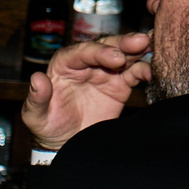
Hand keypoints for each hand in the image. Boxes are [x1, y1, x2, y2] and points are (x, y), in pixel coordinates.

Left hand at [22, 32, 153, 150]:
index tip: (115, 58)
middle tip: (140, 42)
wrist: (66, 145)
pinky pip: (134, 73)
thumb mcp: (36, 116)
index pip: (82, 52)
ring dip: (137, 50)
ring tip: (152, 46)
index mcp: (65, 64)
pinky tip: (152, 72)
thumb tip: (37, 79)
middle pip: (105, 46)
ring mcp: (105, 72)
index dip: (100, 52)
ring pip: (122, 54)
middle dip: (122, 43)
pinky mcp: (119, 85)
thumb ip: (37, 98)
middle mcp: (86, 64)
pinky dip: (144, 70)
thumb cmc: (47, 127)